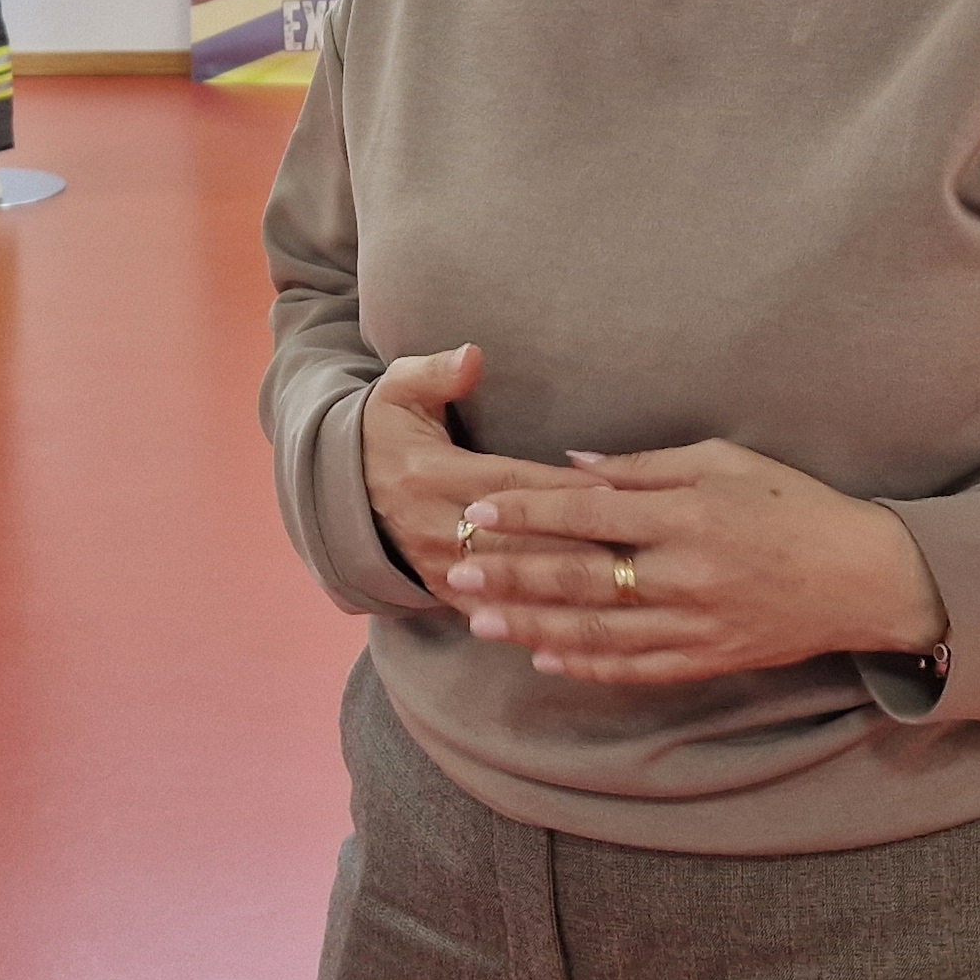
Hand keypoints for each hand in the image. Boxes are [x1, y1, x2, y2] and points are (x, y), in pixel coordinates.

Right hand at [358, 344, 606, 604]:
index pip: (511, 482)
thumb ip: (436, 372)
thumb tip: (472, 356)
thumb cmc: (386, 432)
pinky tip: (577, 623)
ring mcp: (438, 565)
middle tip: (637, 548)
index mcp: (432, 473)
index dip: (562, 487)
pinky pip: (494, 610)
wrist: (341, 489)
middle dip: (578, 545)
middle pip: (520, 541)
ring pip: (511, 583)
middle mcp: (436, 525)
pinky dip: (534, 618)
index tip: (614, 490)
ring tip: (620, 588)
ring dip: (564, 588)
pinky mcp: (441, 591)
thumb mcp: (399, 391)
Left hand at [445, 440, 948, 687]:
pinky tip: (546, 658)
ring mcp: (696, 624)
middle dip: (513, 574)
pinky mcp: (709, 658)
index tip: (478, 509)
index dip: (527, 512)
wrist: (867, 578)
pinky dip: (588, 665)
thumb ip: (646, 467)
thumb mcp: (725, 460)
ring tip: (482, 620)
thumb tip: (574, 466)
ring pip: (598, 631)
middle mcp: (685, 574)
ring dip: (533, 627)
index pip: (588, 513)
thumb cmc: (796, 505)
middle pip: (581, 577)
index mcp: (687, 515)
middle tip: (458, 569)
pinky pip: (636, 669)